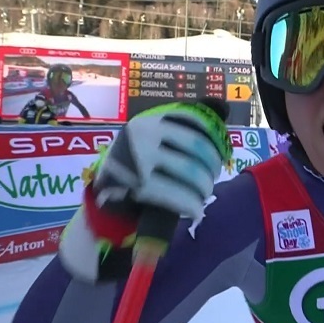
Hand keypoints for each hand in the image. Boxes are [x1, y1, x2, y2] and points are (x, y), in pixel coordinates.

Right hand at [91, 99, 231, 223]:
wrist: (99, 197)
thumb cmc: (132, 167)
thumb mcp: (147, 139)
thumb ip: (177, 130)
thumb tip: (222, 110)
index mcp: (150, 120)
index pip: (195, 120)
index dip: (215, 137)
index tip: (224, 153)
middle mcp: (144, 135)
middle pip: (198, 148)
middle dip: (212, 167)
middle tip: (211, 179)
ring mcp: (140, 160)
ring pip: (192, 173)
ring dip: (204, 188)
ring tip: (203, 195)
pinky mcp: (138, 187)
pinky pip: (178, 195)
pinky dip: (192, 205)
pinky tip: (196, 212)